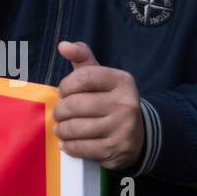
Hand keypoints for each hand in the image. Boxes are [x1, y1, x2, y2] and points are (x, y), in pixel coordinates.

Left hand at [53, 42, 144, 169]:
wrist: (138, 134)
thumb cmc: (110, 99)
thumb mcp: (102, 76)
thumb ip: (83, 57)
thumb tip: (63, 45)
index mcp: (122, 81)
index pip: (84, 77)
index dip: (66, 85)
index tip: (63, 92)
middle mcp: (126, 104)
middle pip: (76, 104)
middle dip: (60, 110)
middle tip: (59, 113)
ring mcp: (122, 128)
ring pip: (76, 127)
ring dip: (62, 129)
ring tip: (61, 127)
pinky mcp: (116, 150)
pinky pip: (81, 147)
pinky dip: (69, 146)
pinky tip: (67, 142)